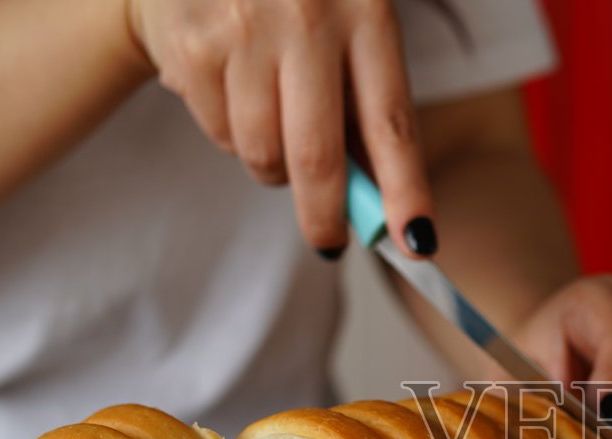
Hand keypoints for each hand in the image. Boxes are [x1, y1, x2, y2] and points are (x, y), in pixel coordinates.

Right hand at [126, 0, 434, 256]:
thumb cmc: (297, 5)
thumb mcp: (348, 27)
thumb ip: (365, 103)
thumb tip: (381, 204)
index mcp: (366, 11)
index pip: (391, 121)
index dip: (406, 189)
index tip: (418, 241)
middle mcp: (307, 17)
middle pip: (317, 157)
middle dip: (324, 216)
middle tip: (329, 240)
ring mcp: (245, 30)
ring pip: (263, 154)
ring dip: (272, 165)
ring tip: (273, 121)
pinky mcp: (193, 47)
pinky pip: (221, 133)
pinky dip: (231, 132)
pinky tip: (232, 86)